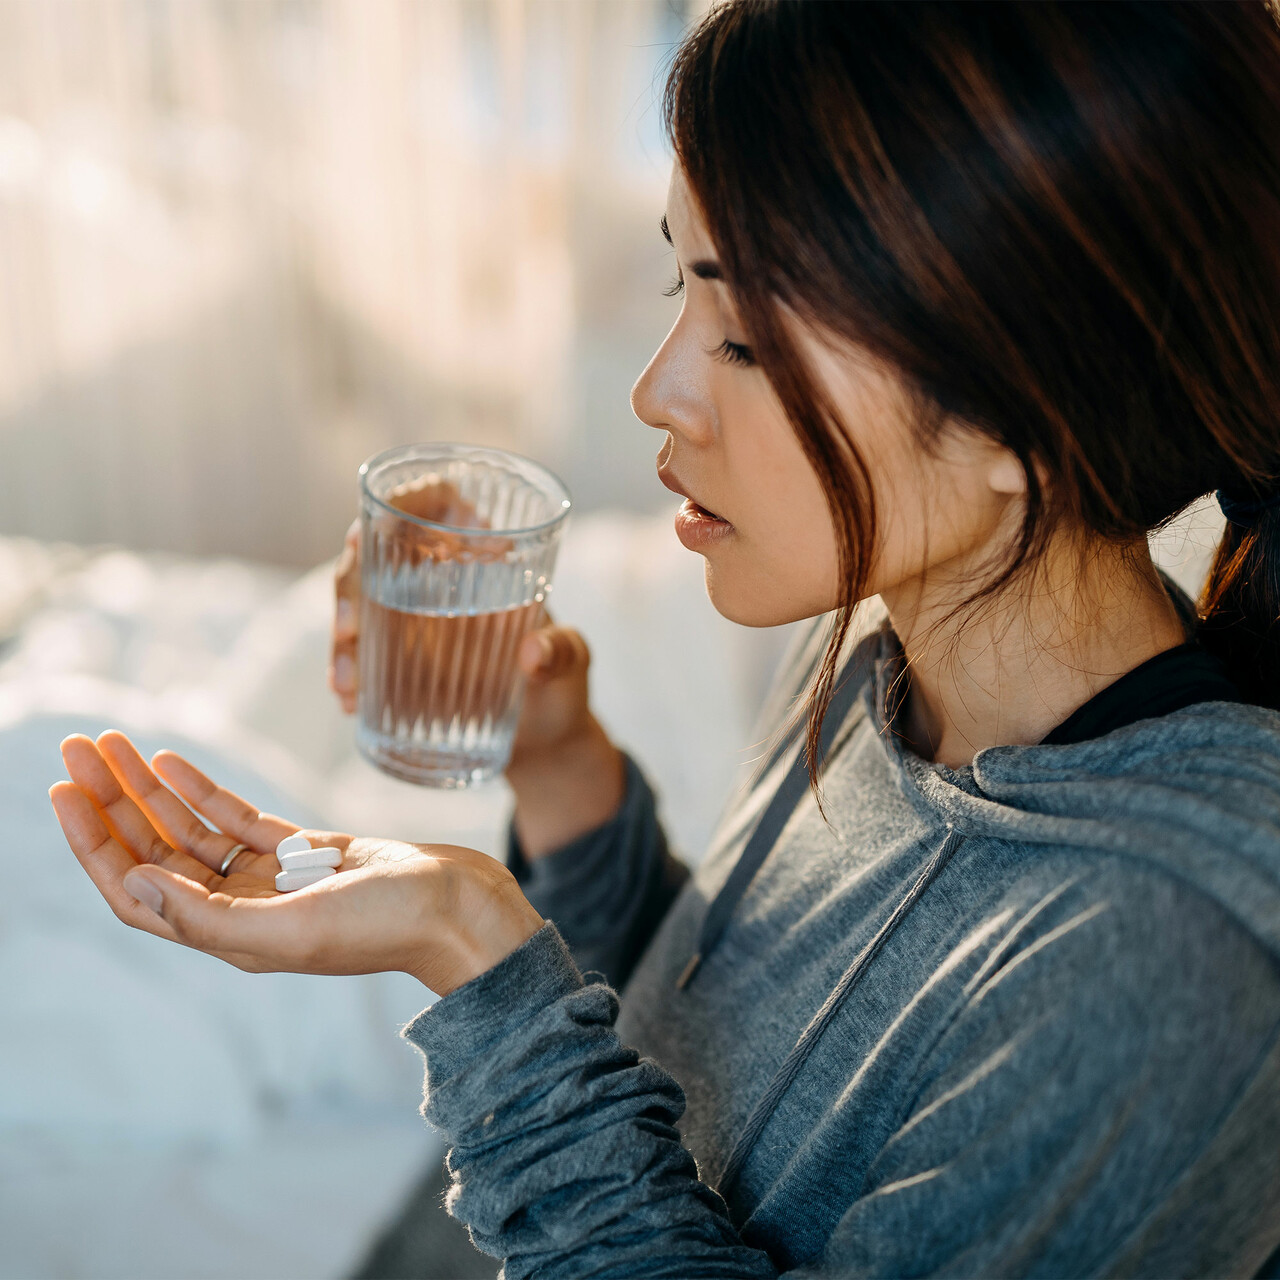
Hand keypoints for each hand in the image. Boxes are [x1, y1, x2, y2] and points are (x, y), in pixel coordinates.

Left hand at [48, 731, 544, 994]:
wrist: (461, 907)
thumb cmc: (390, 926)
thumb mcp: (296, 929)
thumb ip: (211, 917)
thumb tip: (133, 885)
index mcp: (230, 936)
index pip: (137, 890)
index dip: (95, 844)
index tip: (64, 792)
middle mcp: (241, 908)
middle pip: (155, 851)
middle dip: (112, 801)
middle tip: (76, 748)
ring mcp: (272, 878)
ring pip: (191, 829)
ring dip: (149, 787)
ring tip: (112, 742)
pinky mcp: (305, 851)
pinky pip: (237, 817)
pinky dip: (202, 788)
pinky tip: (172, 759)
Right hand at [330, 483, 624, 829]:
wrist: (547, 747)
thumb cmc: (564, 690)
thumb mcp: (573, 665)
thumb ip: (564, 654)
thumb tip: (533, 654)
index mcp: (486, 556)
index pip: (438, 501)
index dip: (403, 499)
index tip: (374, 527)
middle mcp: (443, 578)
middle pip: (378, 552)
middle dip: (351, 584)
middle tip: (351, 630)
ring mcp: (414, 619)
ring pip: (359, 604)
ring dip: (342, 639)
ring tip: (348, 685)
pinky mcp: (400, 662)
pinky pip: (360, 655)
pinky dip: (347, 673)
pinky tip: (348, 700)